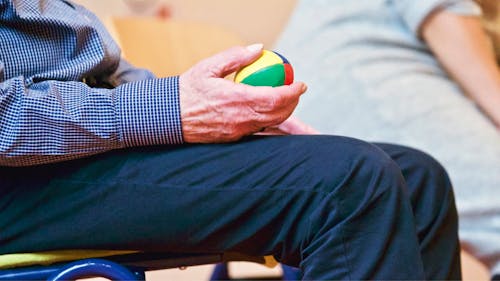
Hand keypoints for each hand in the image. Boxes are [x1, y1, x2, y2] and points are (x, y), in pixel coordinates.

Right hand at [179, 44, 307, 142]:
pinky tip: (274, 115)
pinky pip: (260, 131)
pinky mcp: (234, 138)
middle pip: (278, 114)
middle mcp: (240, 118)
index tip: (301, 84)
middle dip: (293, 103)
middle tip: (296, 91)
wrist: (169, 116)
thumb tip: (259, 48)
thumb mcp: (208, 67)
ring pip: (271, 124)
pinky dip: (271, 123)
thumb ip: (235, 57)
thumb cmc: (187, 90)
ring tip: (287, 100)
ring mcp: (238, 131)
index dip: (292, 92)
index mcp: (236, 99)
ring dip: (285, 113)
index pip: (274, 97)